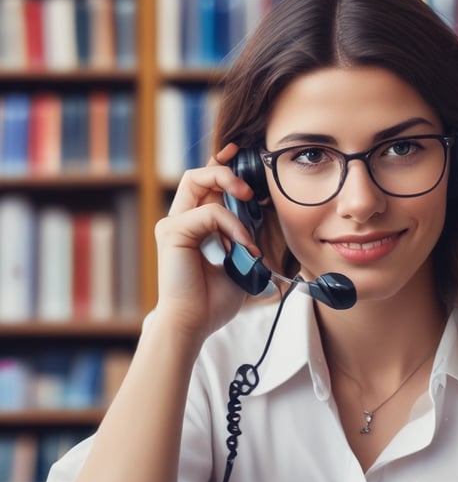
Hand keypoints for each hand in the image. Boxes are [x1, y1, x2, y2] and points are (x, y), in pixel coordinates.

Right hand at [153, 143, 259, 340]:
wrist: (194, 323)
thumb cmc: (213, 300)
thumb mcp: (238, 262)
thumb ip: (244, 238)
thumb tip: (260, 221)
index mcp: (195, 226)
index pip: (205, 185)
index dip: (222, 168)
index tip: (242, 157)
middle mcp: (181, 220)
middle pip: (198, 174)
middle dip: (226, 171)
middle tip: (250, 189)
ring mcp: (174, 224)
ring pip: (197, 181)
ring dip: (229, 189)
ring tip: (249, 210)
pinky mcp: (173, 232)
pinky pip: (209, 213)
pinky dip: (232, 225)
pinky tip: (243, 245)